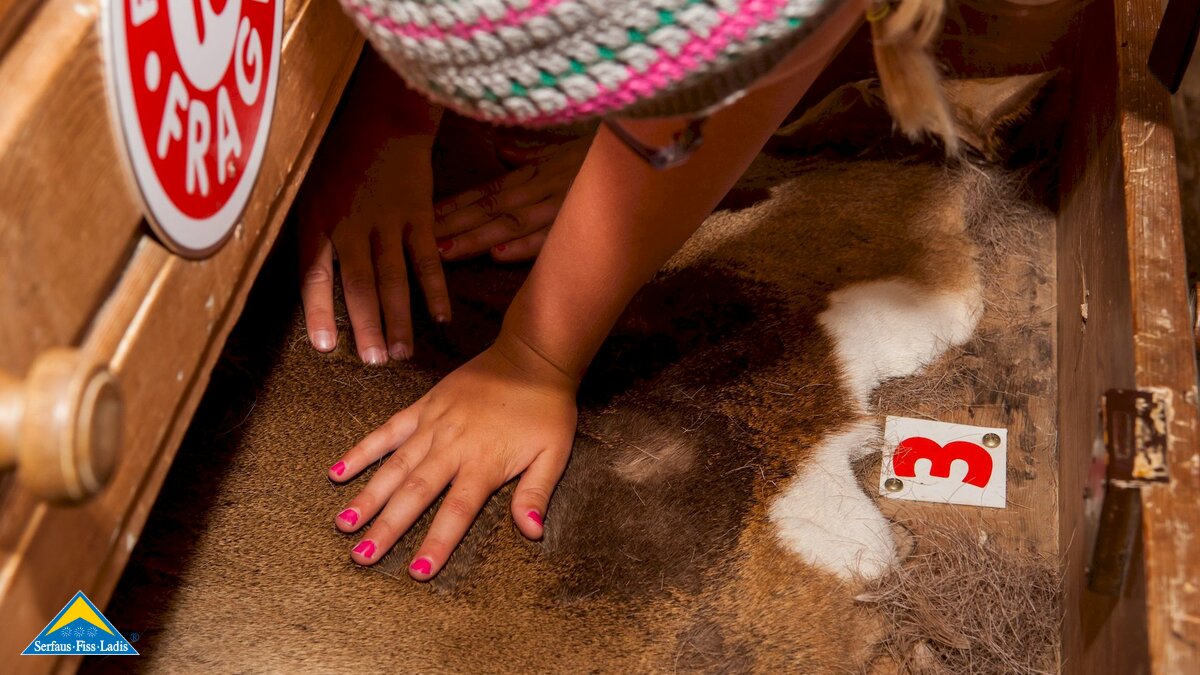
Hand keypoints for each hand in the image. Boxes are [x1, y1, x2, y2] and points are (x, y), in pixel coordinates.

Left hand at [299, 71, 449, 362]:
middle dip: (367, 326)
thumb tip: (308, 279)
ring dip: (399, 318)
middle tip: (374, 362)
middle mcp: (352, 224)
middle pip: (360, 285)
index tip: (326, 347)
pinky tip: (441, 317)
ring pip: (394, 278)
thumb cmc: (340, 155)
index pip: (315, 274)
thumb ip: (309, 233)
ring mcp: (388, 221)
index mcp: (318, 220)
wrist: (383, 115)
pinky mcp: (419, 215)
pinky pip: (427, 258)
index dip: (320, 312)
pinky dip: (435, 288)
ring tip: (402, 352)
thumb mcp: (308, 189)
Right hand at [327, 332, 577, 578]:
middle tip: (362, 556)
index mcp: (484, 463)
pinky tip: (338, 472)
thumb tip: (532, 531)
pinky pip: (387, 431)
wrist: (531, 357)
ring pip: (395, 466)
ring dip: (368, 496)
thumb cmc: (546, 409)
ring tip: (344, 523)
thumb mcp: (554, 453)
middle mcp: (453, 446)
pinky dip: (362, 451)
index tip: (417, 571)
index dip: (437, 542)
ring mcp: (434, 425)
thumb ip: (536, 492)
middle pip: (415, 494)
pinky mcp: (424, 406)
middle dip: (387, 527)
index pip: (456, 512)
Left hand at [432, 136, 590, 261]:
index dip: (458, 203)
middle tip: (424, 239)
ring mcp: (561, 206)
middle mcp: (542, 188)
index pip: (490, 190)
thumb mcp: (565, 149)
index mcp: (537, 173)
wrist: (645, 151)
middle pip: (492, 208)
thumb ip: (531, 155)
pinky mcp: (582, 223)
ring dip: (477, 238)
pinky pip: (550, 237)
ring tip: (447, 252)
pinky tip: (497, 255)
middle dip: (456, 224)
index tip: (429, 215)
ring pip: (512, 223)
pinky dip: (524, 246)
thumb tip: (499, 151)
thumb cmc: (604, 155)